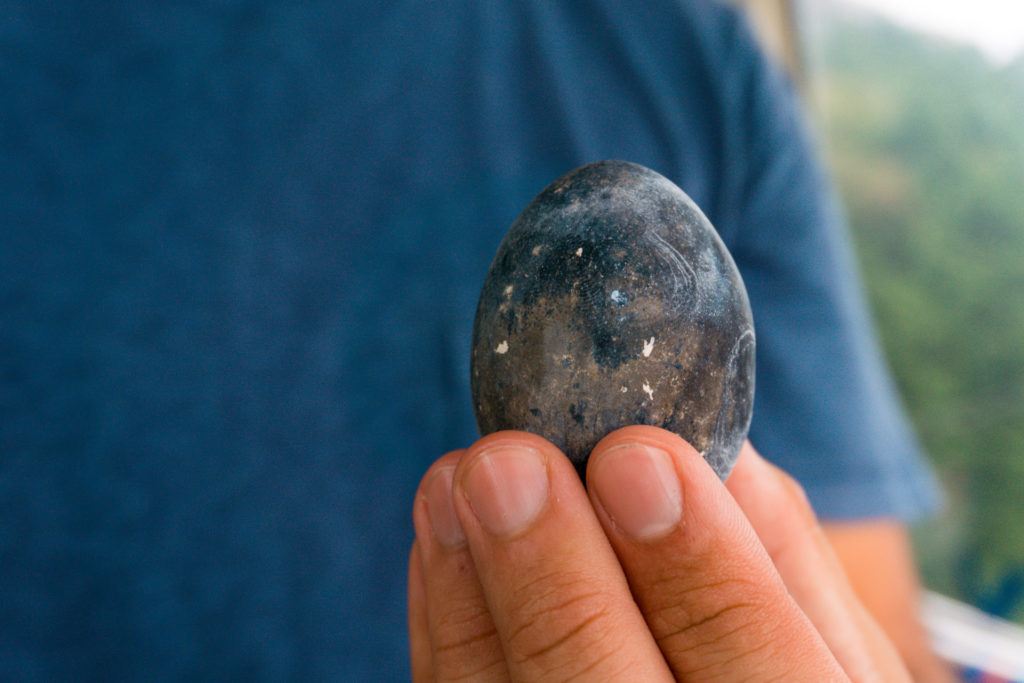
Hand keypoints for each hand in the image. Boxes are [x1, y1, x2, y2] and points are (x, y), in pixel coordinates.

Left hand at [408, 427, 911, 680]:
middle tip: (508, 461)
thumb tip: (707, 442)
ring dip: (471, 586)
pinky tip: (443, 537)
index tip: (634, 458)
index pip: (756, 661)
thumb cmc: (784, 661)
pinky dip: (450, 619)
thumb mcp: (823, 620)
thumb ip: (775, 539)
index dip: (695, 563)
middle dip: (553, 572)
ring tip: (454, 479)